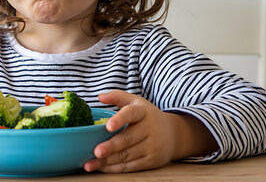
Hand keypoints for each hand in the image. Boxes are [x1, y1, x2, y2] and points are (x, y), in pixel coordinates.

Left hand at [84, 90, 215, 172]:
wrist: (174, 134)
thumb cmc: (147, 116)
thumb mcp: (135, 102)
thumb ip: (117, 96)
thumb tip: (100, 97)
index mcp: (142, 111)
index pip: (131, 113)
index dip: (119, 119)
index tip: (108, 125)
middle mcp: (149, 129)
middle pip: (127, 139)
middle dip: (111, 147)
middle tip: (96, 151)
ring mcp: (152, 146)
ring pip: (127, 155)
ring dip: (108, 161)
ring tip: (91, 164)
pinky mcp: (152, 160)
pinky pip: (131, 166)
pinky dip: (115, 168)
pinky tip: (102, 167)